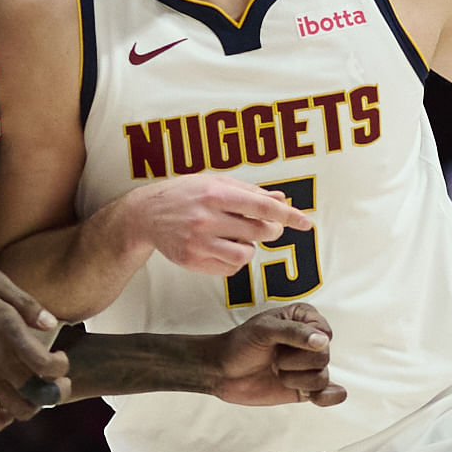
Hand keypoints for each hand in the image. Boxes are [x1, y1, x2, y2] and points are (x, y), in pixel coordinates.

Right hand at [0, 269, 70, 431]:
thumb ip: (25, 302)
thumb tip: (50, 323)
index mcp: (9, 333)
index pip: (48, 366)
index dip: (62, 367)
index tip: (59, 358)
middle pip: (42, 393)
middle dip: (56, 389)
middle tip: (56, 382)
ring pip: (22, 411)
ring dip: (35, 405)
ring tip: (33, 394)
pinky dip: (6, 417)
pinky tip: (6, 402)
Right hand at [126, 176, 312, 275]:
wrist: (145, 215)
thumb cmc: (185, 194)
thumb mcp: (214, 183)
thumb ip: (248, 191)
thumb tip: (281, 198)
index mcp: (215, 192)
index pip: (262, 205)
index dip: (288, 215)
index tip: (306, 223)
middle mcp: (206, 217)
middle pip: (259, 231)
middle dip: (271, 231)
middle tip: (266, 228)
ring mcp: (198, 241)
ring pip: (246, 254)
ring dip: (250, 248)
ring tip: (238, 238)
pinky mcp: (192, 260)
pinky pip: (229, 268)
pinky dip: (234, 260)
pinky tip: (223, 248)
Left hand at [207, 305, 347, 408]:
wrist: (221, 371)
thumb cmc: (240, 343)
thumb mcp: (264, 329)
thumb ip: (294, 332)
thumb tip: (322, 341)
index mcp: (305, 320)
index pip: (324, 333)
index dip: (304, 341)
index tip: (281, 340)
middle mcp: (311, 342)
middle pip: (323, 357)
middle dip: (294, 362)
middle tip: (274, 358)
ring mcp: (308, 367)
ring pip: (321, 377)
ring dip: (294, 379)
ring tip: (276, 372)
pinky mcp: (305, 388)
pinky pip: (328, 394)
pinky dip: (326, 397)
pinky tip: (315, 396)